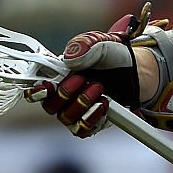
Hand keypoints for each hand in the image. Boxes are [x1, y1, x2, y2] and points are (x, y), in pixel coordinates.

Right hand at [24, 30, 139, 136]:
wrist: (137, 71)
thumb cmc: (112, 56)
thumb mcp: (101, 43)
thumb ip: (84, 45)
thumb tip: (70, 59)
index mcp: (57, 77)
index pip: (36, 90)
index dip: (37, 91)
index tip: (48, 86)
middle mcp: (63, 97)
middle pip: (50, 106)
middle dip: (66, 93)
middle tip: (83, 79)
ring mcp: (77, 111)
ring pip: (66, 118)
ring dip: (82, 103)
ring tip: (99, 87)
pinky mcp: (91, 122)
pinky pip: (83, 129)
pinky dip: (93, 117)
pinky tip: (104, 103)